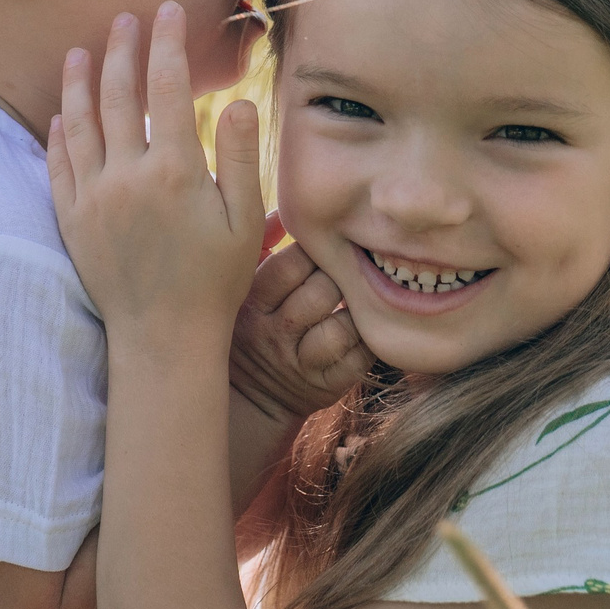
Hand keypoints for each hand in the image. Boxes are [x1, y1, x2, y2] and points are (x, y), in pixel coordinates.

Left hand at [46, 2, 264, 341]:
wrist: (161, 338)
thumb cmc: (214, 281)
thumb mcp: (244, 222)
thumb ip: (240, 158)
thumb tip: (241, 101)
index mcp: (175, 171)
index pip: (168, 87)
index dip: (167, 43)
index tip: (167, 10)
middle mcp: (127, 176)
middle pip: (118, 94)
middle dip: (121, 49)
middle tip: (123, 18)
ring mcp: (92, 196)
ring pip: (79, 122)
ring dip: (78, 81)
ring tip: (79, 51)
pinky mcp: (70, 218)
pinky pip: (58, 164)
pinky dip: (58, 132)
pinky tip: (61, 114)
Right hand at [230, 240, 372, 424]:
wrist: (249, 396)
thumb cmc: (252, 323)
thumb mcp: (242, 286)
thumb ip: (260, 245)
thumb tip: (286, 212)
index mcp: (252, 303)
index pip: (290, 266)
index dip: (315, 251)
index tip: (324, 247)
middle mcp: (272, 333)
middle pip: (321, 293)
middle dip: (340, 277)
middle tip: (346, 271)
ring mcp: (300, 363)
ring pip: (342, 328)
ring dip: (355, 311)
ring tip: (354, 301)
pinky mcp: (325, 386)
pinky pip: (359, 358)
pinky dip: (367, 340)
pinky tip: (361, 328)